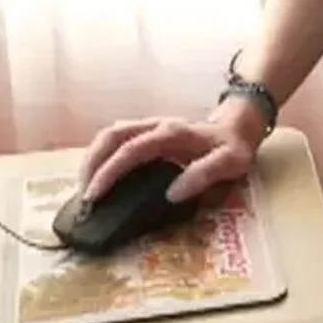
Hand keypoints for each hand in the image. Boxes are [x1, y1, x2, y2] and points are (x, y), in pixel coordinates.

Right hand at [78, 98, 263, 204]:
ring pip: (109, 135)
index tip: (94, 197)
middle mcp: (156, 125)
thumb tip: (172, 193)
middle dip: (91, 165)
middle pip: (111, 136)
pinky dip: (101, 156)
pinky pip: (115, 139)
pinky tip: (98, 177)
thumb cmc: (233, 147)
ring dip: (92, 159)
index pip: (131, 150)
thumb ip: (205, 174)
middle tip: (84, 197)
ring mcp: (148, 126)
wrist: (238, 126)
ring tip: (86, 188)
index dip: (110, 172)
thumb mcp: (232, 162)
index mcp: (173, 133)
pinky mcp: (145, 132)